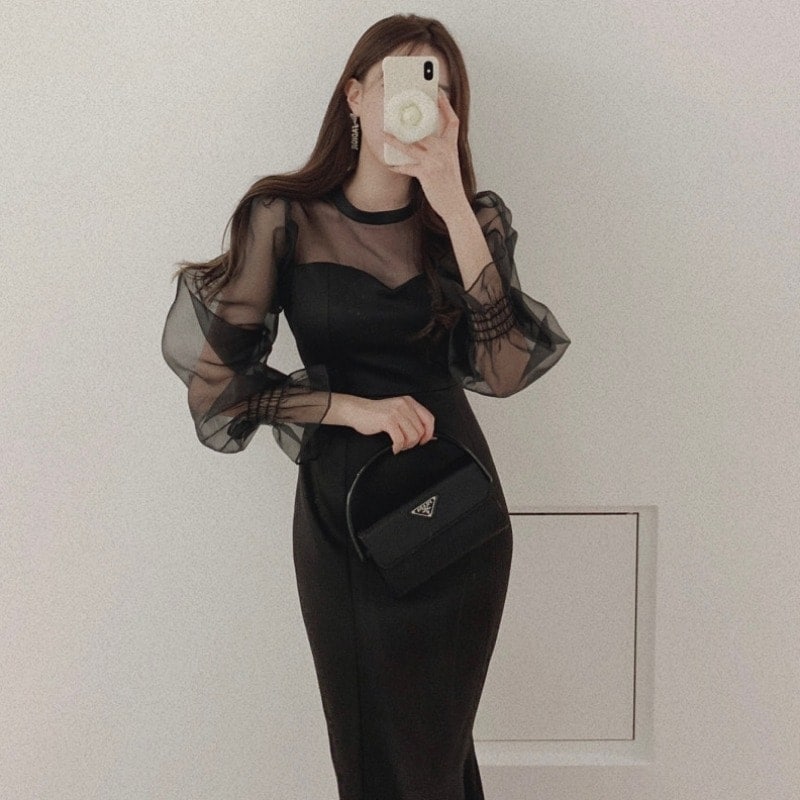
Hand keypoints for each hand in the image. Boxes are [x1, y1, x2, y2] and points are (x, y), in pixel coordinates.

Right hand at [324, 393, 434, 453]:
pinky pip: (400, 439)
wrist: (356, 410)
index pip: (429, 419)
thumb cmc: (375, 413)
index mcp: (409, 402)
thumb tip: (428, 436)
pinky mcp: (388, 420)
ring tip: (399, 445)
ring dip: (406, 445)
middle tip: (405, 444)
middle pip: (421, 430)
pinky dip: (398, 447)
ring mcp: (396, 412)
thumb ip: (411, 420)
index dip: (429, 433)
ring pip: (413, 436)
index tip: (424, 441)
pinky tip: (394, 448)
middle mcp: (404, 405)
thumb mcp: (397, 412)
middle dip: (414, 442)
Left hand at [384, 89, 470, 222]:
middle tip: (398, 112)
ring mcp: (435, 162)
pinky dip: (397, 166)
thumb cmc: (451, 186)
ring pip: (411, 146)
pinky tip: (389, 164)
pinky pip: (407, 167)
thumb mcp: (450, 164)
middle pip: (425, 130)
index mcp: (451, 147)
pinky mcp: (426, 174)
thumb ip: (441, 151)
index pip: (452, 121)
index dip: (446, 105)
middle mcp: (444, 151)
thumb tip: (424, 142)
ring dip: (395, 140)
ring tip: (385, 134)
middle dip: (411, 121)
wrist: (455, 204)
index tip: (438, 93)